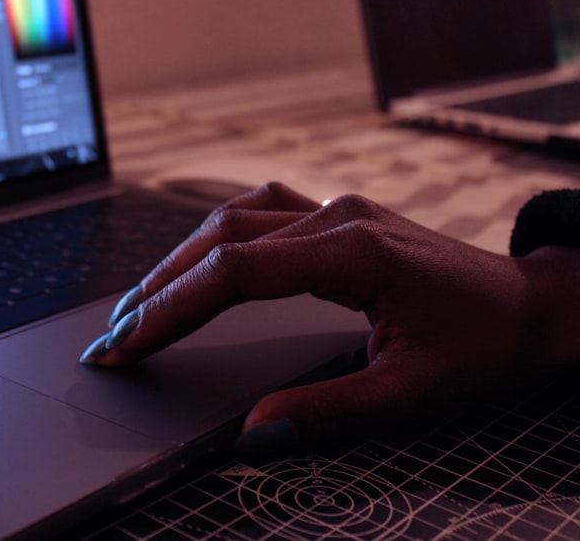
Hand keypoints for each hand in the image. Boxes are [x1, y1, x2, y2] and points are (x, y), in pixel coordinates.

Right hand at [81, 183, 579, 453]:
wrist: (529, 304)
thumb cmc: (480, 344)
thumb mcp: (410, 392)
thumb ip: (327, 411)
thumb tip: (253, 433)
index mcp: (352, 252)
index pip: (234, 273)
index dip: (171, 309)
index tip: (127, 345)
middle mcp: (335, 216)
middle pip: (219, 240)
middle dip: (158, 290)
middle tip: (113, 337)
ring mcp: (334, 207)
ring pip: (231, 219)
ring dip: (179, 260)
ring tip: (138, 304)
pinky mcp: (335, 213)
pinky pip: (256, 211)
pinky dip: (213, 237)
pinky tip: (194, 260)